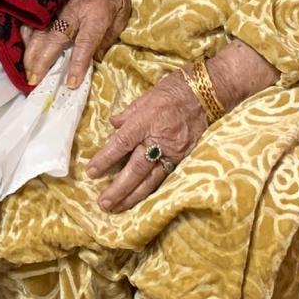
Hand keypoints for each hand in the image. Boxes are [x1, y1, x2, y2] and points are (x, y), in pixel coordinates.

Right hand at [24, 0, 130, 88]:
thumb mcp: (121, 19)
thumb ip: (107, 41)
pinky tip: (25, 47)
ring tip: (28, 71)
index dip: (77, 64)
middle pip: (54, 39)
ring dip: (32, 53)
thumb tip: (94, 62)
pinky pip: (36, 20)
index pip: (85, 44)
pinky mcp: (51, 3)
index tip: (70, 83)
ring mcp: (59, 6)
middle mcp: (74, 12)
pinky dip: (28, 35)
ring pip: (40, 31)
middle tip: (34, 80)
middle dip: (42, 61)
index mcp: (96, 16)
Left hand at [86, 68, 206, 212]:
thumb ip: (129, 114)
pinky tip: (141, 199)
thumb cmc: (175, 89)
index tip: (91, 172)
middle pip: (135, 169)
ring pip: (150, 180)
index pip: (121, 144)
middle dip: (118, 188)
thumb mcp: (147, 96)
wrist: (207, 93)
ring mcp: (173, 152)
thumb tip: (114, 125)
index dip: (105, 159)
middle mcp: (158, 140)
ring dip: (133, 197)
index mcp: (145, 121)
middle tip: (103, 202)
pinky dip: (151, 190)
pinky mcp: (183, 159)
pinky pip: (164, 178)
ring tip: (118, 208)